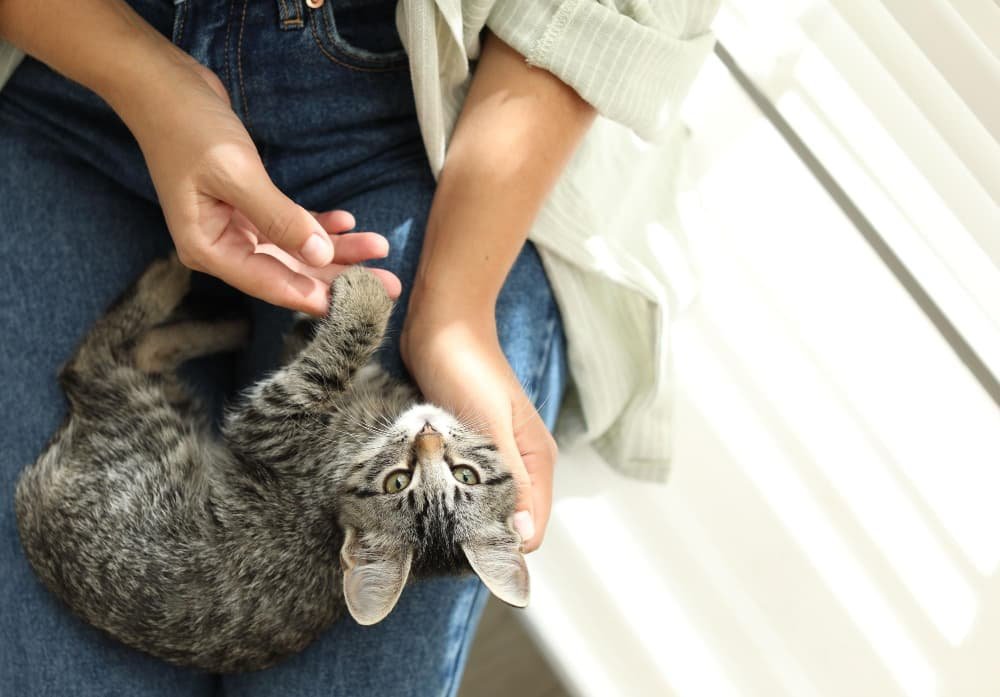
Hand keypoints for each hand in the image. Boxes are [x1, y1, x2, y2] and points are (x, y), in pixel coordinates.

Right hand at [117, 59, 399, 314]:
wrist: (162, 84)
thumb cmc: (187, 126)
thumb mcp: (236, 173)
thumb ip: (278, 217)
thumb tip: (318, 255)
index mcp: (209, 248)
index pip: (270, 282)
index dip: (315, 295)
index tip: (358, 305)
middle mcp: (222, 245)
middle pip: (289, 271)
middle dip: (339, 276)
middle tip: (388, 285)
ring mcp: (235, 226)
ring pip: (295, 249)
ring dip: (337, 249)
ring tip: (379, 249)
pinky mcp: (248, 205)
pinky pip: (289, 224)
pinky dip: (318, 224)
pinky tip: (347, 222)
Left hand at [401, 315, 556, 552]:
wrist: (442, 324)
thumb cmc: (468, 369)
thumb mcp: (490, 427)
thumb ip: (510, 480)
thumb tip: (520, 537)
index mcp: (537, 461)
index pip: (528, 531)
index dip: (499, 548)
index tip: (459, 555)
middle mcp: (519, 464)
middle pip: (505, 522)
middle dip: (475, 534)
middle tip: (431, 541)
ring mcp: (492, 457)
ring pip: (480, 504)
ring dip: (456, 514)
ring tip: (422, 519)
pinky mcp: (464, 447)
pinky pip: (460, 483)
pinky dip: (444, 492)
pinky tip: (419, 496)